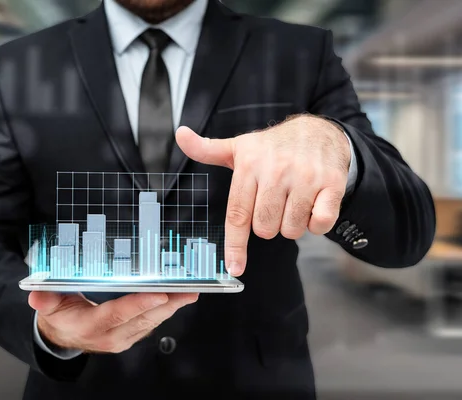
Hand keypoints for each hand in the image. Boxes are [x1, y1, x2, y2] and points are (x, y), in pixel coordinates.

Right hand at [29, 291, 197, 353]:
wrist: (64, 336)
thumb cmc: (59, 315)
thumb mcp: (48, 306)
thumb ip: (45, 300)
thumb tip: (37, 296)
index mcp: (90, 327)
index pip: (116, 314)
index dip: (138, 304)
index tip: (159, 294)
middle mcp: (110, 336)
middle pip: (142, 319)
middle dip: (168, 304)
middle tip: (188, 290)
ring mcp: (123, 338)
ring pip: (151, 322)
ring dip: (172, 307)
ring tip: (190, 292)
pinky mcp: (131, 335)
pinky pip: (152, 322)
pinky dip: (167, 309)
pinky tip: (179, 297)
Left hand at [176, 114, 350, 276]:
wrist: (319, 131)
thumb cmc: (272, 148)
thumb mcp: (239, 148)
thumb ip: (207, 150)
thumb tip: (180, 134)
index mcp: (249, 165)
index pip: (238, 214)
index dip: (235, 245)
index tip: (235, 268)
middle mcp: (276, 170)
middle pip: (265, 228)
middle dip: (268, 225)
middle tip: (274, 205)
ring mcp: (305, 176)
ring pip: (291, 229)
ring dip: (292, 224)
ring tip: (293, 202)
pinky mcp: (331, 183)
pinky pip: (320, 224)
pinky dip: (316, 224)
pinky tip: (313, 205)